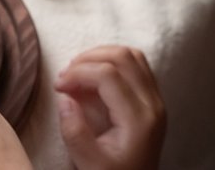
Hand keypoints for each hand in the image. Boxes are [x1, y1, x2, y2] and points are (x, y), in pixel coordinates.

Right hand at [55, 45, 165, 169]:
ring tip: (78, 72)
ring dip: (100, 56)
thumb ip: (74, 131)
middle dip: (87, 59)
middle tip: (66, 77)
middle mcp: (153, 105)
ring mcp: (156, 100)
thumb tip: (65, 98)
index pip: (108, 74)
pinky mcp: (152, 99)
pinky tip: (93, 76)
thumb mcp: (89, 163)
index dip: (78, 73)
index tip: (58, 86)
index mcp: (139, 120)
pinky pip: (136, 65)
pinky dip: (111, 61)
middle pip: (122, 57)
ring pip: (132, 55)